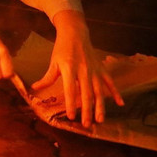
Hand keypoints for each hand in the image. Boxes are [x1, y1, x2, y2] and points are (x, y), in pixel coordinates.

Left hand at [33, 10, 123, 126]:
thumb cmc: (62, 48)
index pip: (70, 89)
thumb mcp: (53, 62)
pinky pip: (110, 82)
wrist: (75, 32)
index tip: (71, 117)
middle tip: (87, 124)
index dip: (71, 104)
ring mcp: (94, 69)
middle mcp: (84, 70)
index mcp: (69, 68)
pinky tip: (120, 103)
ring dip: (101, 106)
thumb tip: (36, 88)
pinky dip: (115, 92)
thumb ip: (47, 77)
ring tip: (101, 119)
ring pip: (99, 91)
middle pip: (86, 93)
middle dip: (87, 110)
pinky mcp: (102, 68)